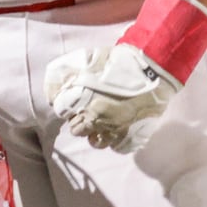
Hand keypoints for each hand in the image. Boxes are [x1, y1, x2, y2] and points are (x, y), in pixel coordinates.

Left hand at [46, 43, 178, 151]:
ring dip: (94, 133)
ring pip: (96, 142)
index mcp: (84, 101)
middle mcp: (98, 119)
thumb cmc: (118, 62)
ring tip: (99, 123)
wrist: (153, 70)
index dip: (66, 106)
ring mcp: (116, 129)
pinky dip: (112, 140)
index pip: (62, 112)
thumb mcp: (85, 60)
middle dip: (78, 120)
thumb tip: (53, 95)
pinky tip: (114, 130)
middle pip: (77, 130)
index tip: (73, 102)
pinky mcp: (132, 135)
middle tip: (86, 110)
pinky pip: (116, 146)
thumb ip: (65, 76)